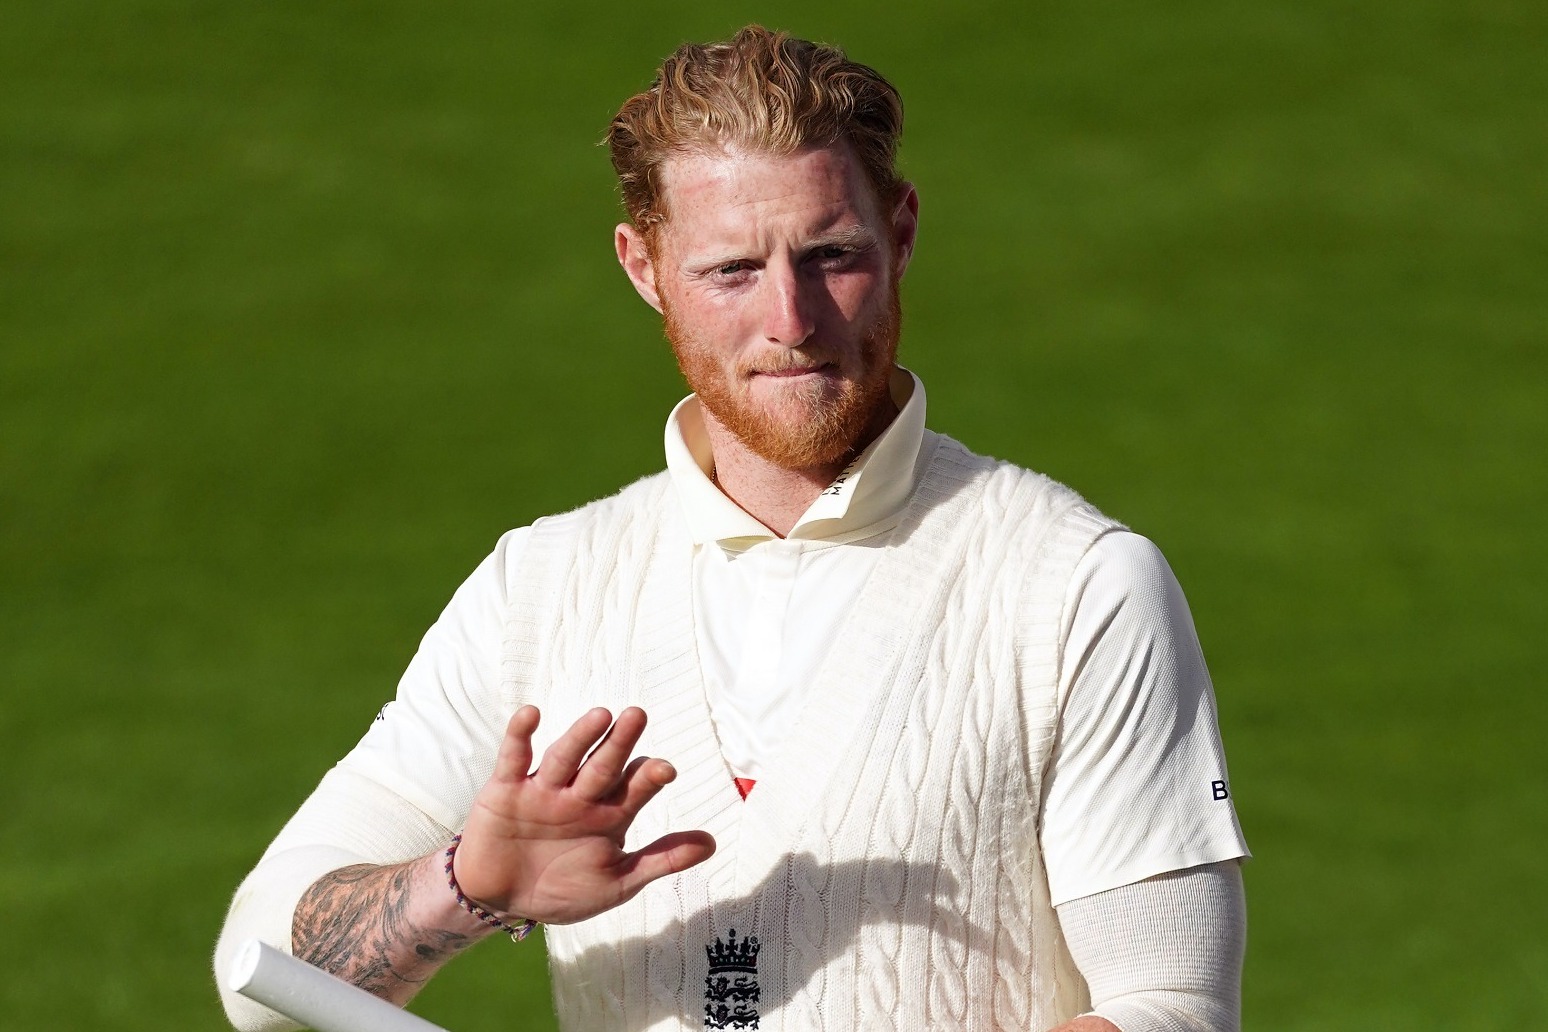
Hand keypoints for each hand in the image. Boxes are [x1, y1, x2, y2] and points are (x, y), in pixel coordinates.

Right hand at [452, 705, 714, 924]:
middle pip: (604, 765)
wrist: (501, 900)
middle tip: (638, 716)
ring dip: (580, 737)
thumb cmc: (562, 888)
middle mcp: (580, 795)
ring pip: (564, 758)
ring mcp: (544, 790)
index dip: (649, 778)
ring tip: (601, 716)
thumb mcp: (617, 882)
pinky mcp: (506, 789)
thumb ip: (661, 860)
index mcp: (610, 813)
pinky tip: (531, 713)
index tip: (665, 770)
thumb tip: (712, 843)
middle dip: (620, 743)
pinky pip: (513, 758)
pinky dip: (520, 735)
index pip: (634, 787)